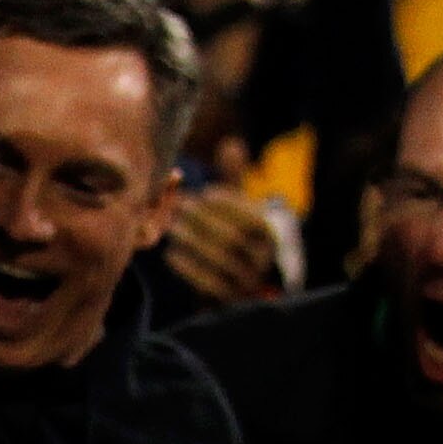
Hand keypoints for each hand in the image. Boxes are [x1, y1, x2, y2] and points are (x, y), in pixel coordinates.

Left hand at [166, 142, 285, 306]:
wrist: (243, 284)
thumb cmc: (237, 235)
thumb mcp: (240, 207)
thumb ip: (235, 179)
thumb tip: (230, 144)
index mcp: (271, 232)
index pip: (252, 216)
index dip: (227, 203)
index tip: (203, 193)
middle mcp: (265, 257)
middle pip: (234, 237)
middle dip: (205, 220)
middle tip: (179, 208)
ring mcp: (248, 280)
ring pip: (222, 260)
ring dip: (193, 242)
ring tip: (172, 228)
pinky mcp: (230, 299)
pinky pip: (210, 284)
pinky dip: (189, 268)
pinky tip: (171, 254)